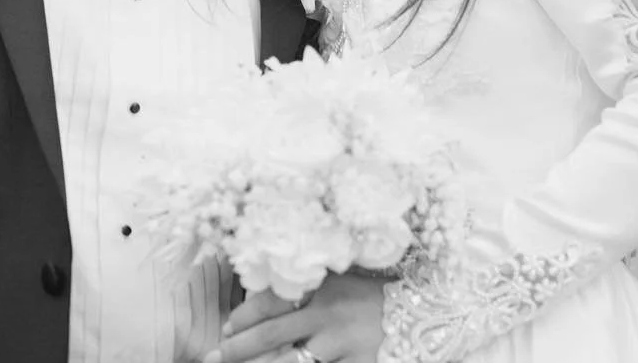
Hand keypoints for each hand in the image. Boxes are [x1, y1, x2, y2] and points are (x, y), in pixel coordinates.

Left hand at [203, 271, 386, 362]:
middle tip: (215, 357)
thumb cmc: (368, 298)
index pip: (271, 302)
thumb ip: (303, 288)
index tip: (227, 329)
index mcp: (321, 288)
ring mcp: (343, 346)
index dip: (244, 317)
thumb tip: (255, 297)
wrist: (422, 312)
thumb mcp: (337, 283)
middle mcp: (329, 315)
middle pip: (273, 336)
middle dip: (239, 350)